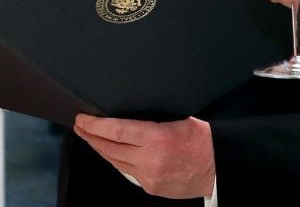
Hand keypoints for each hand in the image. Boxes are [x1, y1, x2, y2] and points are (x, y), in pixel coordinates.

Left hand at [73, 114, 214, 198]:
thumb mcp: (179, 118)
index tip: (82, 119)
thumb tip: (126, 111)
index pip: (115, 131)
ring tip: (90, 138)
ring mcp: (150, 177)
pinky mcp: (152, 187)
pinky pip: (127, 173)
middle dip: (91, 137)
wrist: (220, 167)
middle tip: (80, 126)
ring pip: (116, 162)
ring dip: (100, 149)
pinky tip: (111, 154)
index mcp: (157, 138)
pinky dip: (117, 162)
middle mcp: (150, 160)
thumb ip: (151, 119)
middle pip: (110, 148)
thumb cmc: (204, 140)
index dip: (94, 125)